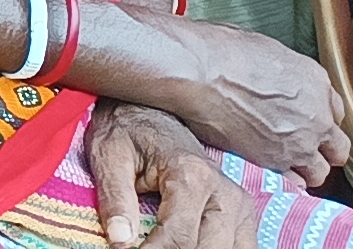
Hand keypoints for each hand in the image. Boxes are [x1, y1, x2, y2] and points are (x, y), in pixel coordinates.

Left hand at [86, 104, 262, 248]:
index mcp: (193, 176)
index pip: (180, 237)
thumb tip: (120, 242)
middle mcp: (226, 193)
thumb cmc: (127, 134)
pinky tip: (187, 246)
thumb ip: (116, 199)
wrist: (150, 116)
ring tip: (162, 245)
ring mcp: (240, 207)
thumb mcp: (108, 158)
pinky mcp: (243, 217)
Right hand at [146, 15, 347, 185]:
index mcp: (316, 82)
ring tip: (283, 162)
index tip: (307, 122)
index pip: (335, 112)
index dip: (319, 118)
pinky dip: (284, 180)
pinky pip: (294, 182)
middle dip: (322, 149)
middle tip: (303, 147)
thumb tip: (273, 80)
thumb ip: (282, 74)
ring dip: (305, 168)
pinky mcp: (275, 162)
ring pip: (319, 171)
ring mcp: (299, 142)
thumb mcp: (264, 49)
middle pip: (337, 147)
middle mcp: (316, 115)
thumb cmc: (219, 52)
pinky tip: (269, 170)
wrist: (198, 72)